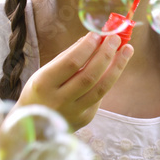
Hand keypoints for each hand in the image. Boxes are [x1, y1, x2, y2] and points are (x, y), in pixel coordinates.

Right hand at [17, 31, 133, 130]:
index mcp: (44, 84)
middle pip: (89, 75)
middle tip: (115, 38)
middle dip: (106, 54)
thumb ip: (67, 58)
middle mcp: (59, 100)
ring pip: (101, 88)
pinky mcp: (85, 118)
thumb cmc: (39, 92)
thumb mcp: (44, 72)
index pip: (71, 63)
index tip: (97, 34)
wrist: (33, 124)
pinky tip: (115, 66)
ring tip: (127, 50)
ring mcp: (73, 112)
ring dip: (117, 67)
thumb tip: (92, 39)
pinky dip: (108, 79)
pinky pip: (100, 95)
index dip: (87, 47)